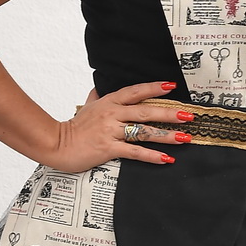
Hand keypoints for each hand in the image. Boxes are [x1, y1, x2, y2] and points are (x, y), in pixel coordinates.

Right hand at [45, 80, 193, 173]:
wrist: (56, 144)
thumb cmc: (73, 127)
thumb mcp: (85, 107)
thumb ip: (95, 97)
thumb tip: (97, 87)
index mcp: (109, 102)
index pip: (135, 92)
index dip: (153, 88)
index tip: (171, 86)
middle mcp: (112, 114)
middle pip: (146, 111)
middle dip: (169, 113)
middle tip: (188, 115)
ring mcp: (111, 131)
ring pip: (143, 132)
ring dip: (166, 135)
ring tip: (184, 138)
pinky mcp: (109, 148)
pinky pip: (134, 152)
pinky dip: (152, 156)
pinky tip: (166, 159)